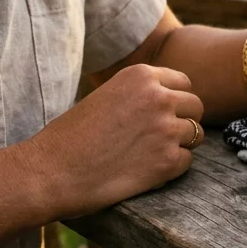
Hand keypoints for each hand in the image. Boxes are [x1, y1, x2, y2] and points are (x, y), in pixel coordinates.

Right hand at [23, 64, 204, 218]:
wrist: (50, 172)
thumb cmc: (71, 137)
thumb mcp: (107, 96)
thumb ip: (139, 94)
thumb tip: (172, 100)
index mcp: (141, 76)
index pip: (184, 83)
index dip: (174, 101)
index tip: (159, 116)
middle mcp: (159, 97)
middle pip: (195, 106)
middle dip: (182, 122)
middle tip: (158, 139)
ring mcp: (166, 128)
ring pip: (196, 134)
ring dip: (179, 145)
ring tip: (149, 155)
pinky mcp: (168, 161)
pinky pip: (187, 161)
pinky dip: (171, 169)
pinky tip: (145, 171)